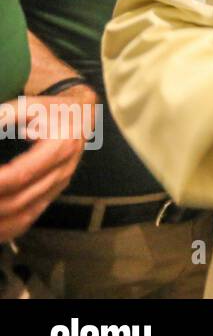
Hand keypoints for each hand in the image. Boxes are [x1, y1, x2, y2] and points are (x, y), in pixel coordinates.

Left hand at [0, 85, 97, 241]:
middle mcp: (63, 171)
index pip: (22, 174)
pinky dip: (7, 228)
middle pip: (20, 200)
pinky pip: (30, 217)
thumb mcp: (28, 106)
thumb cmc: (52, 109)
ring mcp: (59, 186)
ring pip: (24, 215)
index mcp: (61, 147)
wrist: (81, 114)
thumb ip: (3, 117)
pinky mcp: (53, 194)